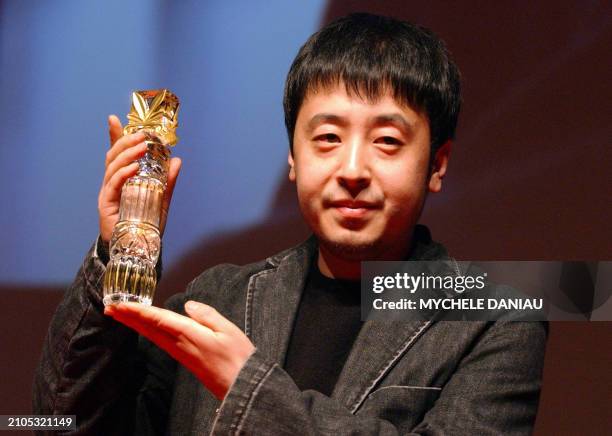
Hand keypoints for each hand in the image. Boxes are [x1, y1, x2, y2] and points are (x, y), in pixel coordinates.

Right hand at [98, 115, 181, 242]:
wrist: (136, 248)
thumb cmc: (144, 224)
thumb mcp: (160, 200)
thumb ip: (167, 182)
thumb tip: (177, 161)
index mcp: (122, 179)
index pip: (117, 153)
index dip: (115, 136)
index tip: (114, 118)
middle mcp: (112, 182)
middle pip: (114, 155)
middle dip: (126, 141)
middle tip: (142, 134)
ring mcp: (107, 192)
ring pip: (113, 166)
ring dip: (127, 154)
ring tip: (142, 147)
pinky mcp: (106, 203)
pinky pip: (113, 184)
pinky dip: (123, 173)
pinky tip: (134, 167)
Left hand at [104, 301, 255, 399]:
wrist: (242, 387)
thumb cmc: (238, 358)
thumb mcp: (228, 331)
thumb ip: (208, 316)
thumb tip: (188, 305)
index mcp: (189, 335)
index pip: (157, 320)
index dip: (137, 311)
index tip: (119, 305)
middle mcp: (180, 345)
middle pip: (149, 328)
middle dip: (129, 317)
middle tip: (109, 307)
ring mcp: (181, 353)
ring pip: (152, 335)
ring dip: (135, 323)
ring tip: (121, 314)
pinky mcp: (185, 358)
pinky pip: (160, 341)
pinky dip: (148, 330)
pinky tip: (145, 327)